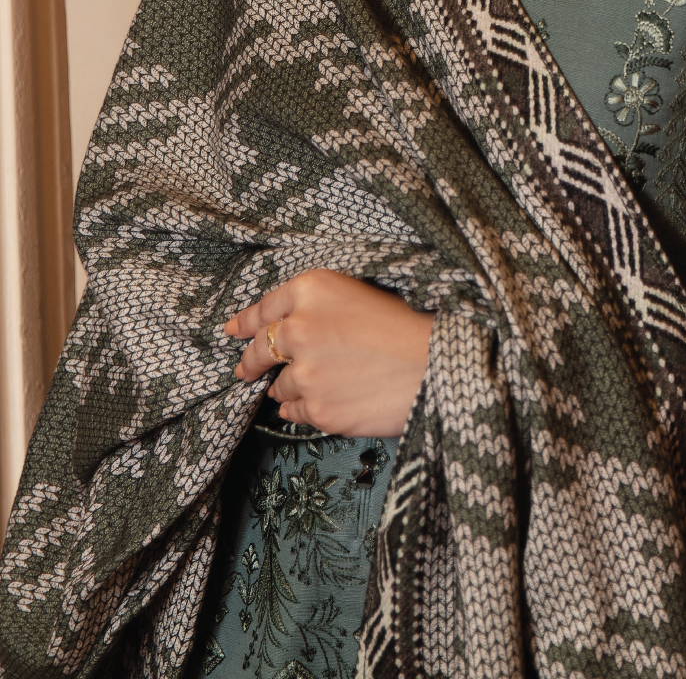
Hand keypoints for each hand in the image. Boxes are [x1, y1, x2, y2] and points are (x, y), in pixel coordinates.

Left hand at [224, 269, 433, 436]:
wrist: (436, 366)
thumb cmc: (407, 326)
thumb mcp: (359, 293)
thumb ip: (317, 306)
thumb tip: (283, 331)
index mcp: (311, 289)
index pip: (265, 308)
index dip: (246, 321)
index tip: (233, 330)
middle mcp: (299, 328)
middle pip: (258, 349)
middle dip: (250, 361)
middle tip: (246, 369)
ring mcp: (304, 372)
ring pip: (279, 384)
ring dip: (292, 385)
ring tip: (323, 383)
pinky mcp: (316, 408)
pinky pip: (294, 411)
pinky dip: (305, 407)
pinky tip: (329, 400)